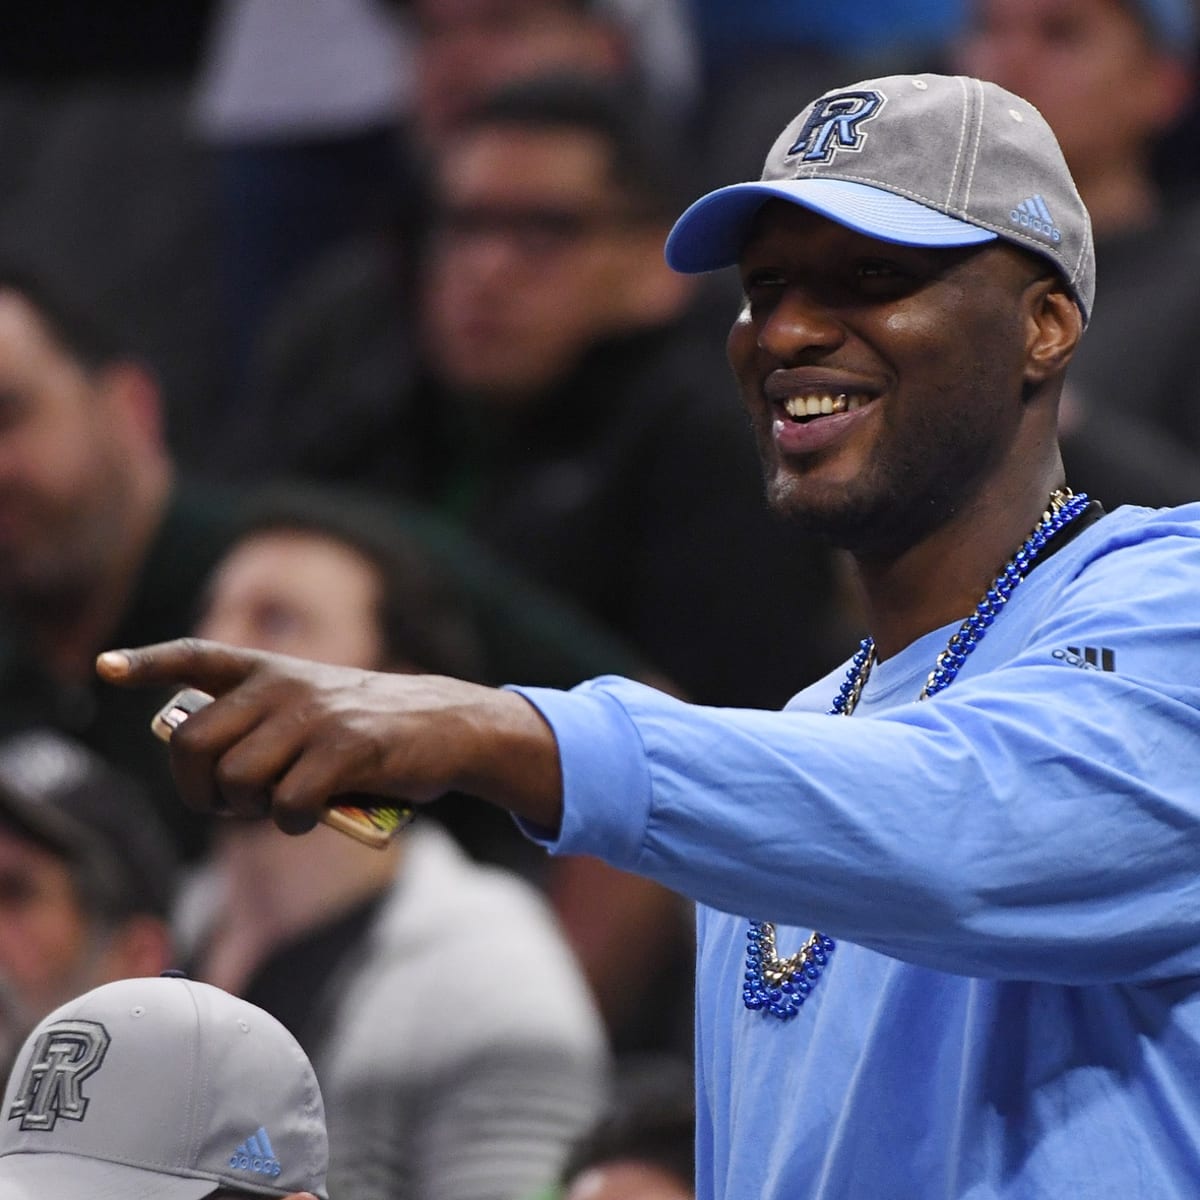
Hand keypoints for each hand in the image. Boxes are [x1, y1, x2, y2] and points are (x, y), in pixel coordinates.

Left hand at [96, 638, 563, 834]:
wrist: (447, 725)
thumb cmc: (372, 731)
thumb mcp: (313, 711)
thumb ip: (263, 729)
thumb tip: (217, 782)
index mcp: (271, 670)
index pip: (197, 656)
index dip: (147, 663)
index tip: (105, 668)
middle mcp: (283, 685)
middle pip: (193, 743)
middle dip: (198, 788)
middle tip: (228, 804)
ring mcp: (313, 714)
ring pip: (237, 779)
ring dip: (248, 811)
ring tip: (280, 808)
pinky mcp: (346, 748)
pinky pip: (288, 803)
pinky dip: (293, 822)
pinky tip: (313, 815)